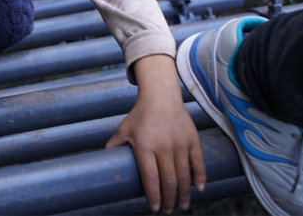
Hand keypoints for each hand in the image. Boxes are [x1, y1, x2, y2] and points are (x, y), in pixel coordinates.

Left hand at [106, 54, 205, 213]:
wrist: (160, 97)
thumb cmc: (140, 116)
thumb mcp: (124, 130)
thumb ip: (114, 146)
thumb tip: (102, 161)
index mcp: (144, 146)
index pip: (150, 177)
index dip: (153, 195)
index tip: (153, 208)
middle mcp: (163, 146)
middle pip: (168, 180)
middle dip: (168, 200)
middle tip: (167, 210)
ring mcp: (179, 143)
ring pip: (184, 175)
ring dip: (184, 194)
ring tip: (182, 206)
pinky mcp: (192, 140)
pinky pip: (198, 162)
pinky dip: (200, 177)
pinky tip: (198, 189)